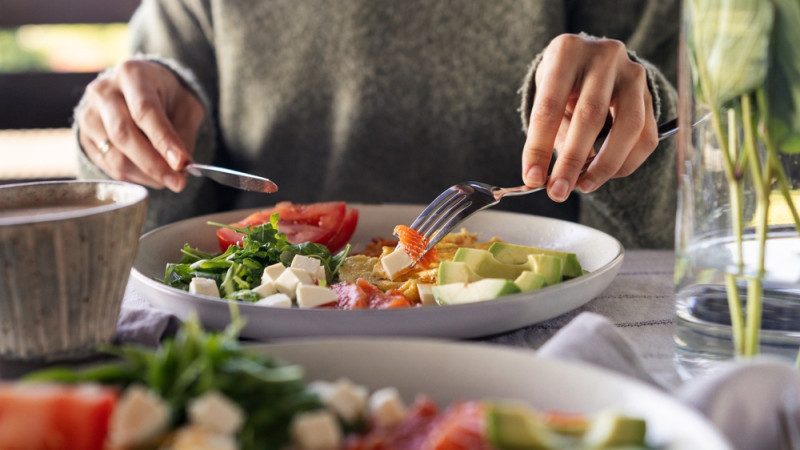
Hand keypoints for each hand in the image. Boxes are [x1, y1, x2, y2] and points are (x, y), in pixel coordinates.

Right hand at [75, 60, 204, 191]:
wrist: (139, 89)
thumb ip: (184, 133)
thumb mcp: (185, 105)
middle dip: (154, 164)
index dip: (163, 140)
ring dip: (146, 175)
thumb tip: (181, 166)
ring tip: (169, 177)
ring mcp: (89, 114)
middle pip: (124, 135)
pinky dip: (134, 176)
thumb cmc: (166, 96)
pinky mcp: (84, 136)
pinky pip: (108, 166)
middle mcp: (103, 91)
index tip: (181, 163)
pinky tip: (151, 173)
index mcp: (132, 74)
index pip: (145, 111)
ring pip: (115, 156)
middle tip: (178, 183)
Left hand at [522, 34, 658, 201]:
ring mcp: (632, 73)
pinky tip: (607, 174)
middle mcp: (604, 56)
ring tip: (584, 185)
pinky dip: (627, 162)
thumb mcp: (546, 94)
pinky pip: (645, 136)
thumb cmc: (563, 80)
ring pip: (628, 126)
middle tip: (558, 191)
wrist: (592, 58)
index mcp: (567, 52)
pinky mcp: (650, 94)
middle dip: (572, 161)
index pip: (549, 106)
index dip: (539, 146)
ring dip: (605, 165)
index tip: (533, 178)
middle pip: (590, 116)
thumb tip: (544, 177)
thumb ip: (549, 131)